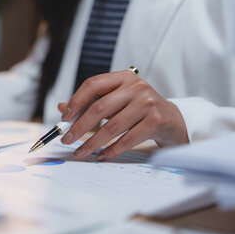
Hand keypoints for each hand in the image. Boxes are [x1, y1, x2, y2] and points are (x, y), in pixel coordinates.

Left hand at [57, 70, 187, 160]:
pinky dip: (111, 150)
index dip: (75, 101)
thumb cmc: (139, 109)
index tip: (64, 118)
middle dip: (79, 127)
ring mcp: (147, 103)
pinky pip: (127, 139)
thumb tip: (62, 107)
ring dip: (92, 143)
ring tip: (80, 152)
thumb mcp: (116, 100)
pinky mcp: (156, 121)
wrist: (172, 120)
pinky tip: (101, 156)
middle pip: (99, 108)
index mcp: (123, 77)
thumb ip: (90, 102)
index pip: (92, 84)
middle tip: (67, 139)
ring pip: (111, 127)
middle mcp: (136, 87)